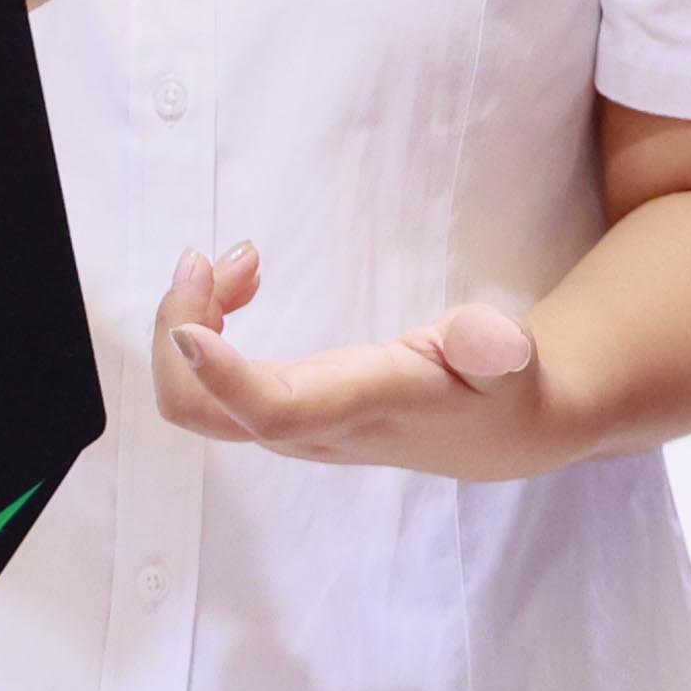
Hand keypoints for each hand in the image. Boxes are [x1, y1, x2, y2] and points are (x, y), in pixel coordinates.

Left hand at [152, 243, 553, 477]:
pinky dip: (204, 327)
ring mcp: (288, 426)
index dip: (224, 379)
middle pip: (202, 412)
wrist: (493, 433)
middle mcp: (312, 428)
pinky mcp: (280, 411)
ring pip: (196, 396)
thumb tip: (489, 341)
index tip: (188, 332)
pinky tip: (243, 284)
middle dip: (179, 331)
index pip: (278, 411)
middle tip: (205, 258)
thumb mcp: (511, 362)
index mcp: (365, 407)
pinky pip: (209, 385)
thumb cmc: (497, 389)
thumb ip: (494, 349)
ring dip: (192, 319)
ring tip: (239, 258)